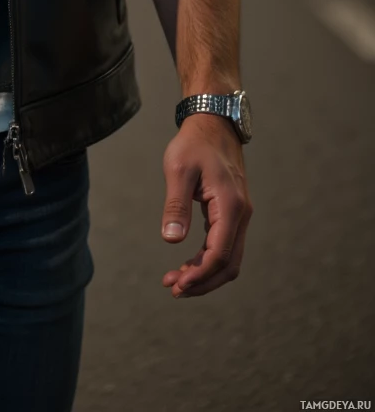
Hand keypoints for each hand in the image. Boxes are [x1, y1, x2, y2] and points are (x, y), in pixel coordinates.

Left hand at [159, 114, 252, 297]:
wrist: (213, 122)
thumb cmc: (194, 143)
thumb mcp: (179, 169)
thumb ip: (175, 205)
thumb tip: (171, 241)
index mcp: (230, 206)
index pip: (219, 254)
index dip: (199, 275)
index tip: (176, 285)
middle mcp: (241, 215)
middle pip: (228, 264)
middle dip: (202, 282)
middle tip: (173, 289)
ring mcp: (239, 215)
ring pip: (229, 258)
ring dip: (205, 273)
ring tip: (176, 280)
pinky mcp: (232, 212)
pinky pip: (225, 245)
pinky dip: (208, 260)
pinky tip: (188, 263)